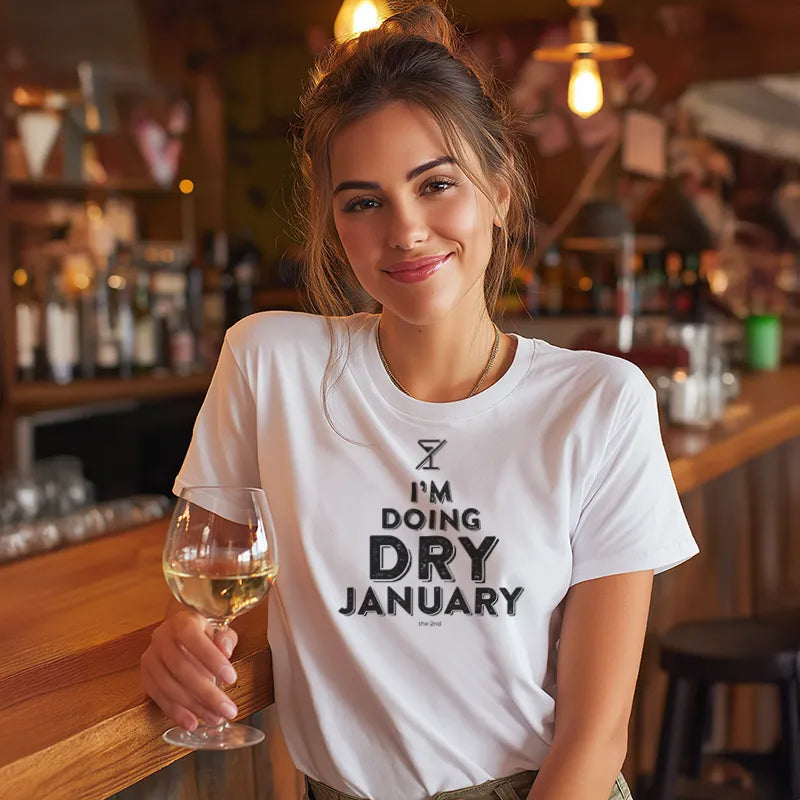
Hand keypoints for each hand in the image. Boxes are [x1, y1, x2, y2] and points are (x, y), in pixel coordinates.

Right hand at [140, 609, 239, 730]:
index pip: (193, 638)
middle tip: (227, 710)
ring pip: (169, 686)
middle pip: (181, 668)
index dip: (211, 659)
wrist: (179, 629)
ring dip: (193, 707)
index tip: (231, 679)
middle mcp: (161, 637)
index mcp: (181, 621)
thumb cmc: (204, 631)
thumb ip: (225, 638)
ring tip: (215, 718)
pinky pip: (158, 697)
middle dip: (207, 693)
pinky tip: (192, 722)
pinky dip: (175, 712)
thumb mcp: (220, 628)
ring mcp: (150, 657)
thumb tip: (226, 650)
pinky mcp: (145, 675)